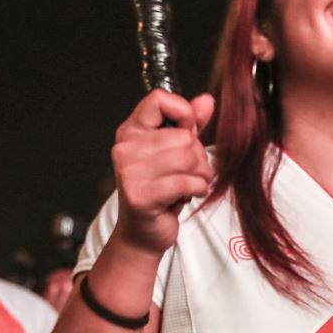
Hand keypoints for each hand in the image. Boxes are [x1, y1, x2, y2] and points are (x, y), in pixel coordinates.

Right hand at [111, 89, 215, 255]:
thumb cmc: (160, 191)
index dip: (184, 113)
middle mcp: (125, 148)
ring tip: (189, 184)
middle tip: (189, 172)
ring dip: (200, 175)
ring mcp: (130, 172)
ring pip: (189, 158)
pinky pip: (187, 182)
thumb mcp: (176, 153)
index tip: (188, 132)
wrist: (142, 233)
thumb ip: (191, 125)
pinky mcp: (141, 196)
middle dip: (198, 156)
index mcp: (131, 131)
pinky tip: (188, 195)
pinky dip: (197, 189)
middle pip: (183, 135)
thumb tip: (207, 101)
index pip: (158, 99)